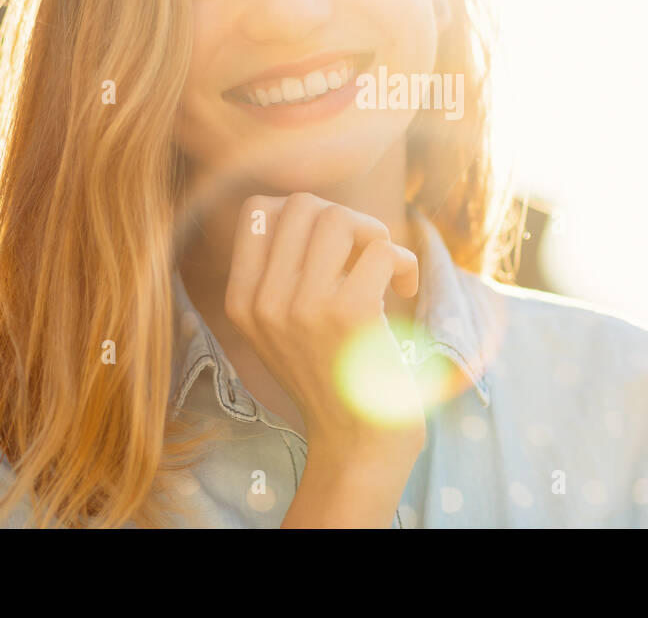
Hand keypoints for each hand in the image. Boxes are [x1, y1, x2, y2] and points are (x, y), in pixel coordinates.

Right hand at [223, 192, 425, 460]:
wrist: (358, 444)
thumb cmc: (333, 376)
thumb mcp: (284, 327)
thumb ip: (283, 272)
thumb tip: (311, 206)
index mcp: (242, 302)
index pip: (257, 210)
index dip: (303, 212)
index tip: (331, 245)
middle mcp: (264, 303)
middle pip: (301, 204)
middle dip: (344, 217)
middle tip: (363, 255)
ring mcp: (303, 308)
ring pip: (338, 217)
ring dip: (374, 233)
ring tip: (385, 268)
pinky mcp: (349, 314)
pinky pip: (380, 249)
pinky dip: (404, 262)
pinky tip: (405, 290)